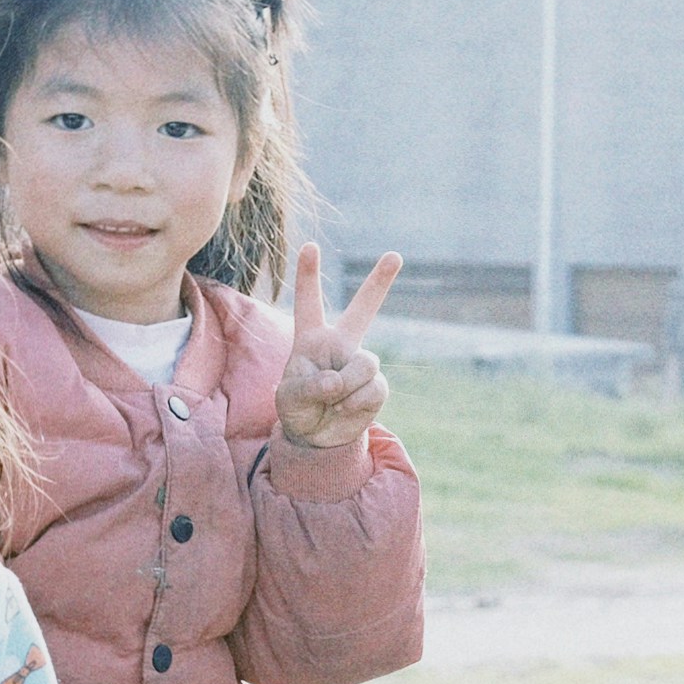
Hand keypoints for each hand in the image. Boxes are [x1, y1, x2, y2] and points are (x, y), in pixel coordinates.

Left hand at [277, 244, 398, 449]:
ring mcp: (361, 363)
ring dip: (347, 387)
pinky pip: (372, 389)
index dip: (308, 274)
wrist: (316, 437)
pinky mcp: (376, 386)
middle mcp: (340, 344)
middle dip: (380, 281)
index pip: (309, 302)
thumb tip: (336, 382)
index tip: (310, 246)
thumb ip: (307, 387)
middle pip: (364, 308)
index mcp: (312, 338)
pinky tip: (344, 411)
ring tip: (332, 402)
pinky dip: (354, 404)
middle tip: (395, 255)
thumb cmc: (296, 409)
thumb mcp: (288, 399)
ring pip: (366, 363)